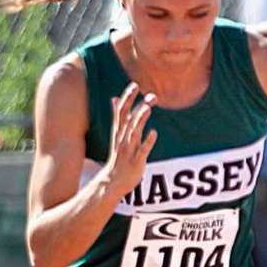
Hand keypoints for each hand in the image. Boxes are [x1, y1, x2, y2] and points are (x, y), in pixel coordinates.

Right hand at [103, 83, 156, 198]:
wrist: (112, 182)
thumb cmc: (118, 156)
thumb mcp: (116, 134)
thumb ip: (118, 116)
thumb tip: (114, 98)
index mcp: (119, 132)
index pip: (121, 111)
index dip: (127, 98)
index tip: (134, 85)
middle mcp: (123, 139)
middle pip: (128, 119)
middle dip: (136, 106)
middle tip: (147, 93)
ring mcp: (129, 150)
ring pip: (134, 132)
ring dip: (140, 120)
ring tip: (148, 107)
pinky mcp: (136, 161)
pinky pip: (142, 150)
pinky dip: (147, 141)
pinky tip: (154, 133)